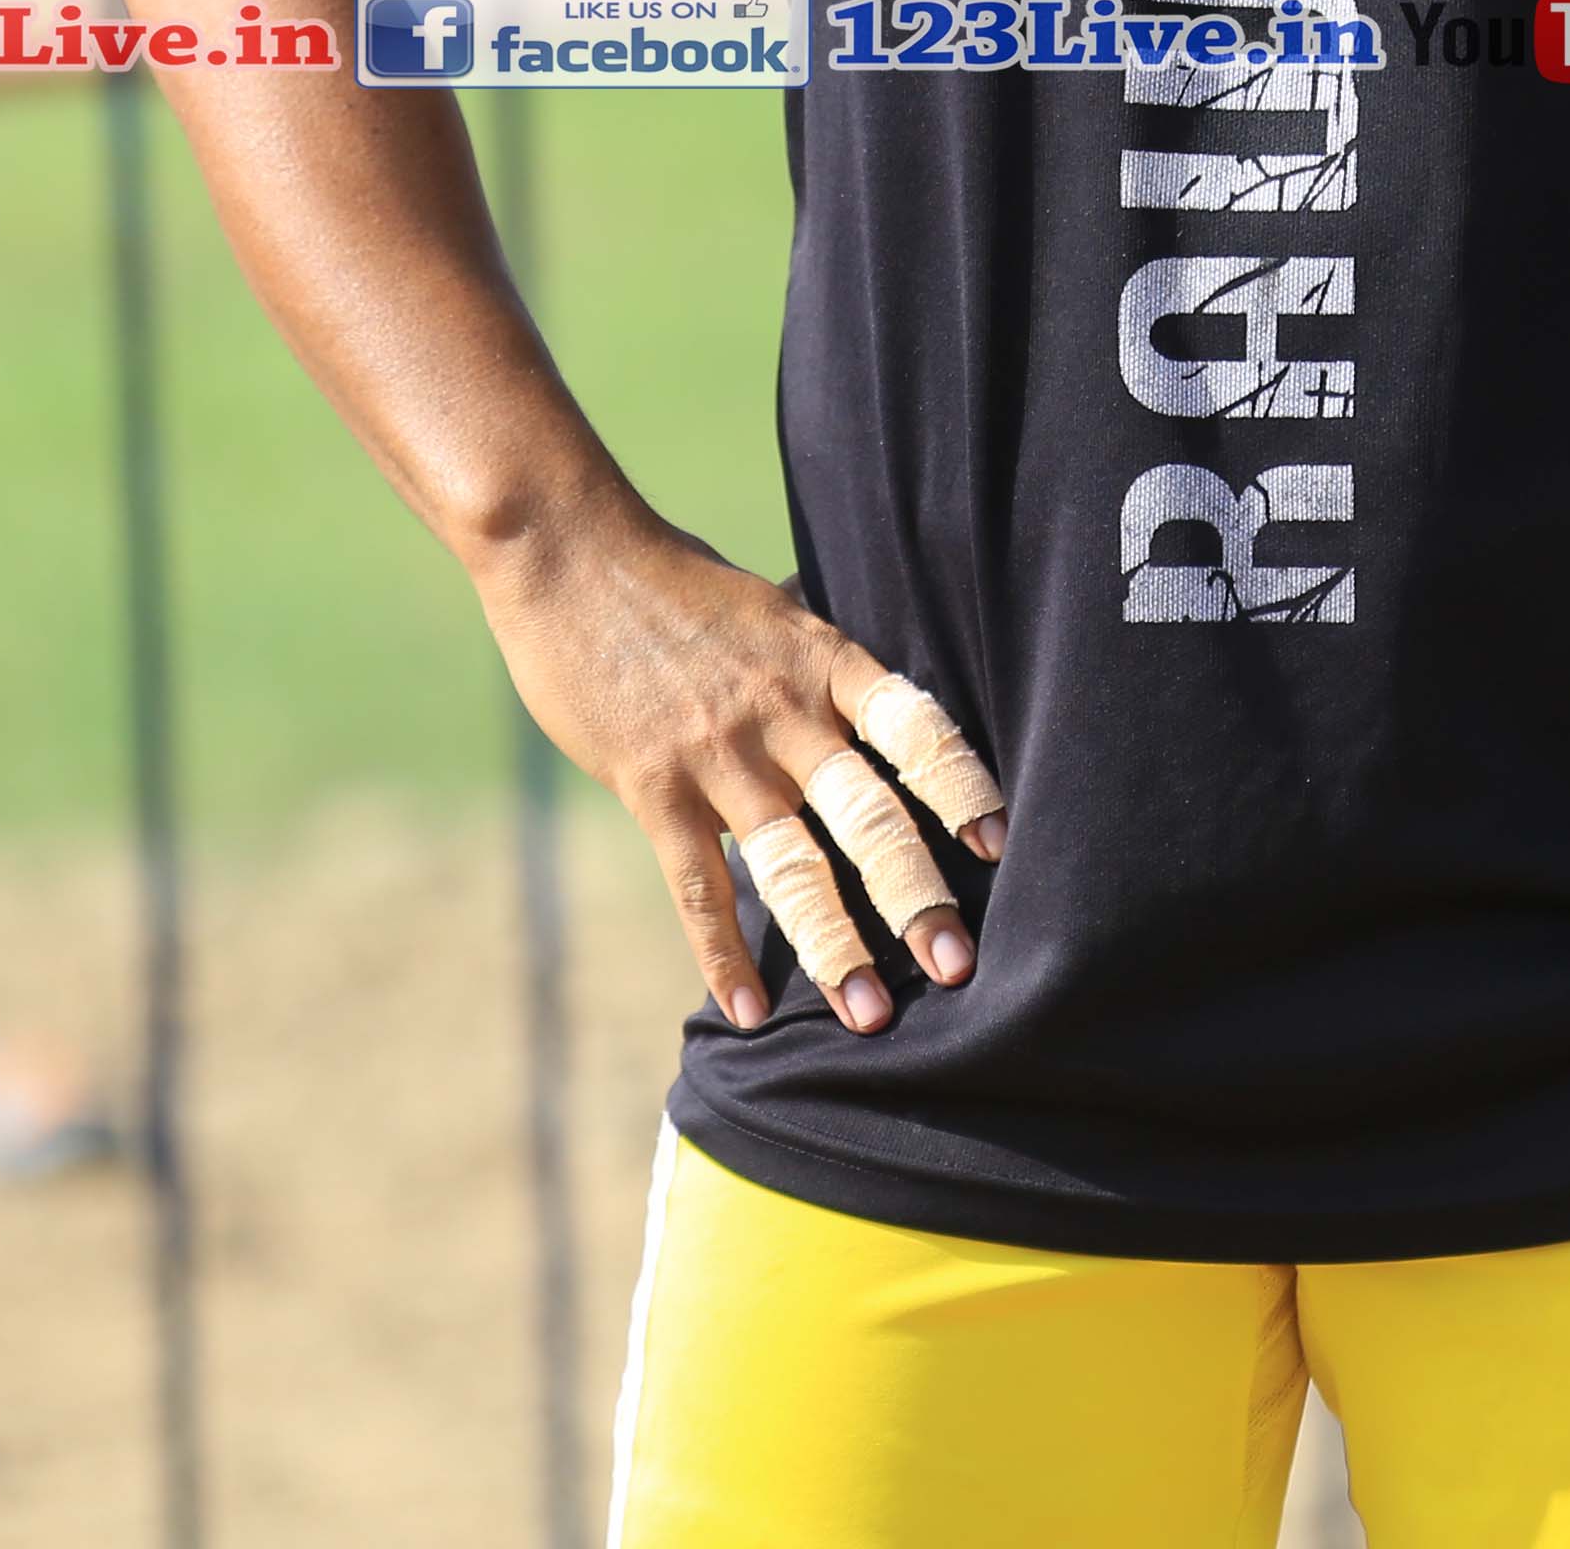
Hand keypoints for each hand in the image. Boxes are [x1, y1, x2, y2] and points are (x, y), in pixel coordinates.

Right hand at [477, 509, 1002, 1036]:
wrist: (570, 552)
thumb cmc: (670, 578)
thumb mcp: (766, 606)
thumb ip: (812, 659)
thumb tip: (858, 687)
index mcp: (823, 661)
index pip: (915, 727)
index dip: (961, 786)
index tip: (999, 842)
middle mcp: (785, 713)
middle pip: (869, 815)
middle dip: (917, 896)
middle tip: (959, 965)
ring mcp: (719, 754)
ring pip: (794, 866)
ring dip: (837, 946)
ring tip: (871, 1017)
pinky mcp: (653, 786)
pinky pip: (698, 885)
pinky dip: (723, 954)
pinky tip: (749, 1009)